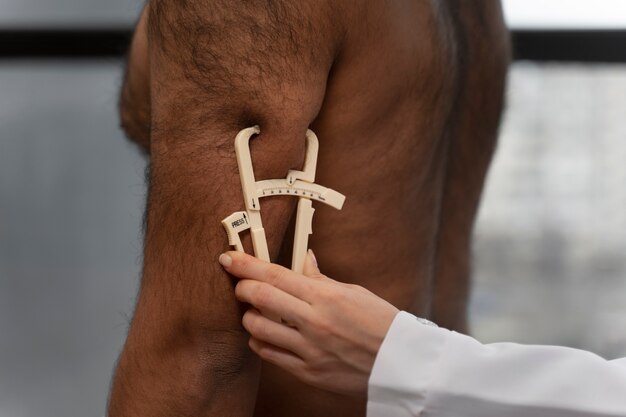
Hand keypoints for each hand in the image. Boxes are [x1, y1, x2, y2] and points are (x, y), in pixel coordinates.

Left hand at [218, 250, 398, 396]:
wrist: (402, 364)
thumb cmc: (381, 322)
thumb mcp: (353, 293)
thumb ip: (320, 278)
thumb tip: (302, 259)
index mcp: (326, 296)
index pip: (275, 275)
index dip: (246, 264)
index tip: (228, 258)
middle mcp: (314, 322)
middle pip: (260, 298)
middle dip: (242, 287)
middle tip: (239, 284)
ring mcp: (309, 350)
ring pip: (258, 329)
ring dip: (250, 316)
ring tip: (257, 312)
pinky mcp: (308, 372)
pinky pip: (269, 355)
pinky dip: (260, 341)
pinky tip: (266, 334)